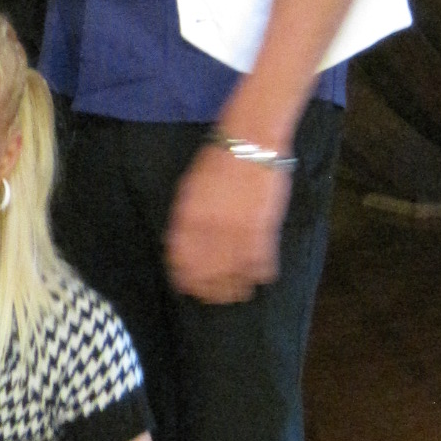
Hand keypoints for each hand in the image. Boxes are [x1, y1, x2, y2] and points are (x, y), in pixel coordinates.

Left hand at [164, 144, 290, 302]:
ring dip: (235, 288)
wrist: (249, 143)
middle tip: (215, 297)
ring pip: (234, 275)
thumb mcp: (189, 189)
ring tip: (238, 293)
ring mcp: (236, 232)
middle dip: (210, 290)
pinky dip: (260, 274)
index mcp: (187, 220)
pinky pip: (260, 264)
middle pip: (207, 275)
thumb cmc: (216, 162)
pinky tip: (259, 277)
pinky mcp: (262, 230)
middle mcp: (209, 231)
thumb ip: (184, 220)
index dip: (186, 279)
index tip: (189, 288)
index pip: (182, 262)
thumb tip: (179, 246)